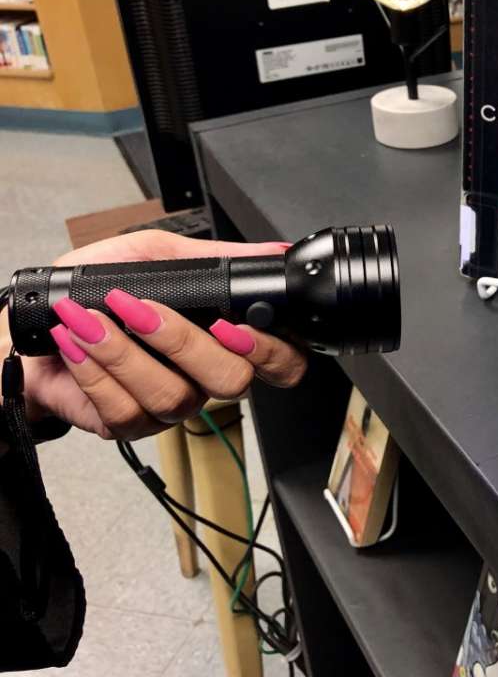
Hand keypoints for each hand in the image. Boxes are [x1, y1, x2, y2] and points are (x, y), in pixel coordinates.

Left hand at [1, 230, 306, 439]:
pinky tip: (78, 342)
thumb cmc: (95, 289)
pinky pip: (124, 410)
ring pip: (173, 396)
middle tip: (146, 312)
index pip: (281, 363)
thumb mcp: (158, 256)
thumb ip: (216, 257)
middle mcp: (203, 378)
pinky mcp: (126, 425)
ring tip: (93, 318)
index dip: (270, 352)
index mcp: (223, 340)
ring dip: (125, 352)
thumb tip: (274, 250)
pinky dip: (95, 370)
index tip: (232, 324)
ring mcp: (168, 406)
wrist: (37, 321)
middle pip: (232, 383)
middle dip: (185, 343)